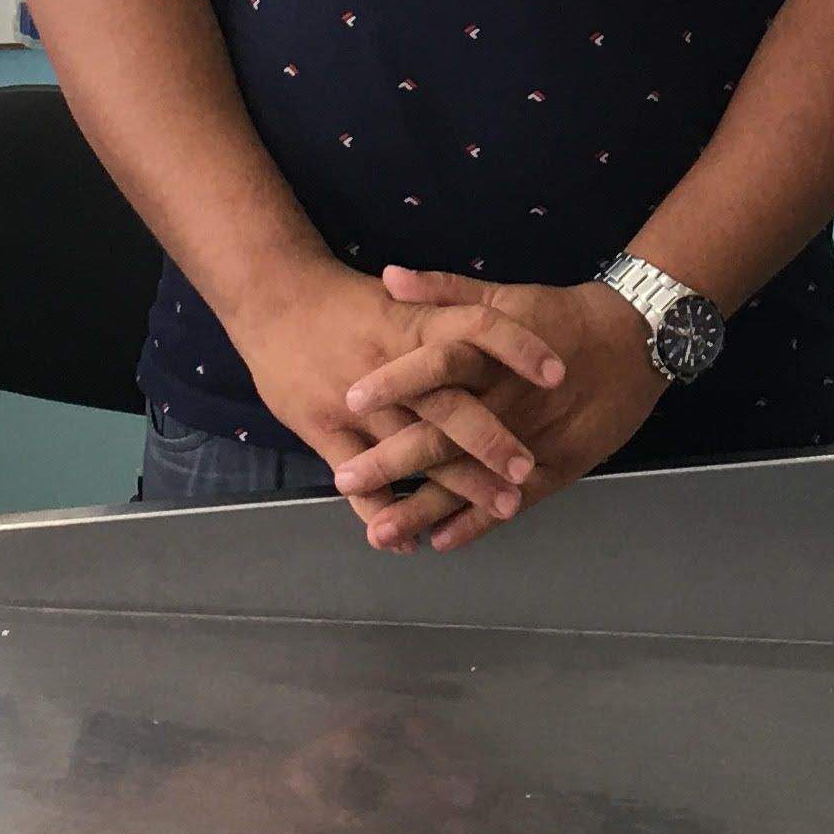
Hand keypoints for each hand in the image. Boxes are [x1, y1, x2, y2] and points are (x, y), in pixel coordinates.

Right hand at [225, 264, 569, 552]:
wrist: (274, 294)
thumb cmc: (344, 302)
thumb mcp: (398, 295)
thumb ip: (444, 304)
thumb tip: (500, 322)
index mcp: (413, 324)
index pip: (479, 328)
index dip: (520, 348)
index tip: (559, 373)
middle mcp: (391, 366)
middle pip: (449, 406)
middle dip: (491, 441)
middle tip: (527, 470)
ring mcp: (355, 403)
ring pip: (411, 452)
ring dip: (456, 486)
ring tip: (501, 508)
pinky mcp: (323, 429)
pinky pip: (359, 480)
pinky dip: (385, 511)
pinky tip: (413, 538)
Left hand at [336, 269, 667, 552]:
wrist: (635, 340)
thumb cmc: (561, 316)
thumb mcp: (503, 296)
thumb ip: (444, 291)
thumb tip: (387, 278)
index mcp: (492, 355)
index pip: (436, 364)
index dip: (394, 382)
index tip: (349, 399)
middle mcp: (507, 400)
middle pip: (443, 433)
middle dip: (392, 460)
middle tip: (345, 480)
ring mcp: (532, 439)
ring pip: (470, 479)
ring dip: (424, 507)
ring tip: (381, 530)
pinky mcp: (558, 467)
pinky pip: (511, 503)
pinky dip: (476, 523)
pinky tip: (440, 541)